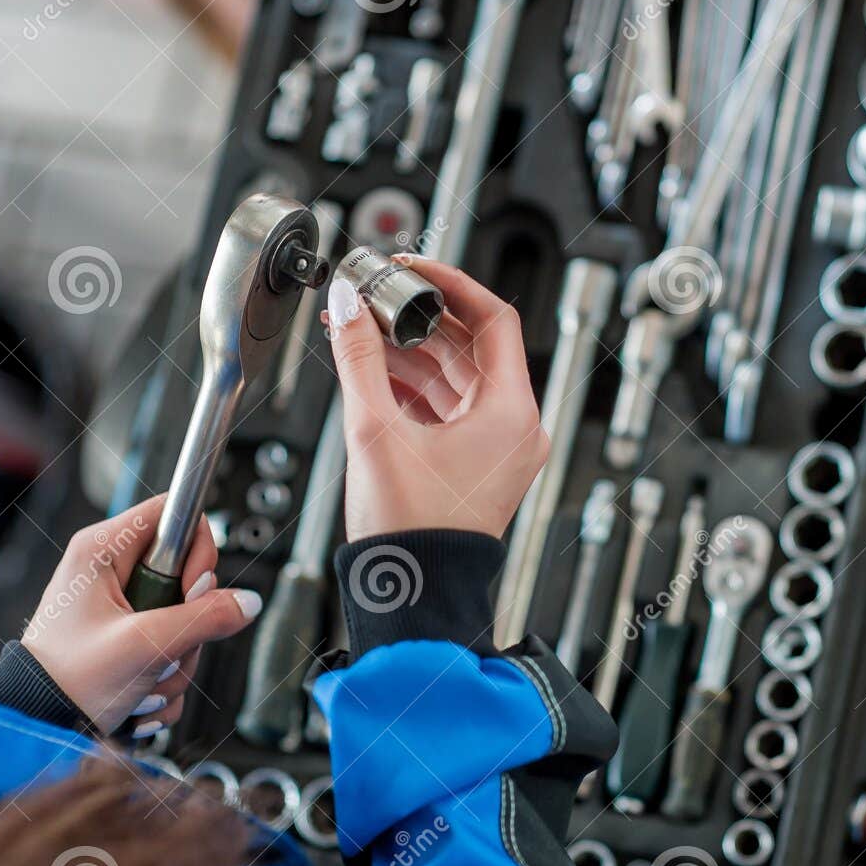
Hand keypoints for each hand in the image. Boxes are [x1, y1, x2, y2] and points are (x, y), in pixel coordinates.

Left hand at [21, 496, 262, 732]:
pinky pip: (172, 650)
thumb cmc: (66, 683)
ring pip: (184, 621)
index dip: (197, 553)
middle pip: (188, 578)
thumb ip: (203, 620)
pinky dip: (164, 680)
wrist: (37, 730)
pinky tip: (139, 695)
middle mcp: (110, 574)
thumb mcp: (144, 646)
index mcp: (102, 552)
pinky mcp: (126, 641)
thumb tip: (247, 602)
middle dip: (187, 627)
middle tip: (160, 649)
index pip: (175, 516)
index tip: (191, 593)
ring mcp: (120, 610)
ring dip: (176, 662)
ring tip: (144, 682)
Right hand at [325, 257, 547, 541]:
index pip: (493, 318)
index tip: (412, 267)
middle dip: (416, 318)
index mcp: (512, 413)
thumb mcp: (375, 430)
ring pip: (454, 376)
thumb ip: (359, 357)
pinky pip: (446, 406)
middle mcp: (514, 428)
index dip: (450, 283)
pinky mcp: (473, 465)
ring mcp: (496, 448)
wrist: (412, 597)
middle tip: (374, 297)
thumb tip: (351, 305)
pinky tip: (371, 370)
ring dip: (408, 351)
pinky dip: (412, 385)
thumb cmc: (411, 533)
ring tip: (360, 331)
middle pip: (469, 345)